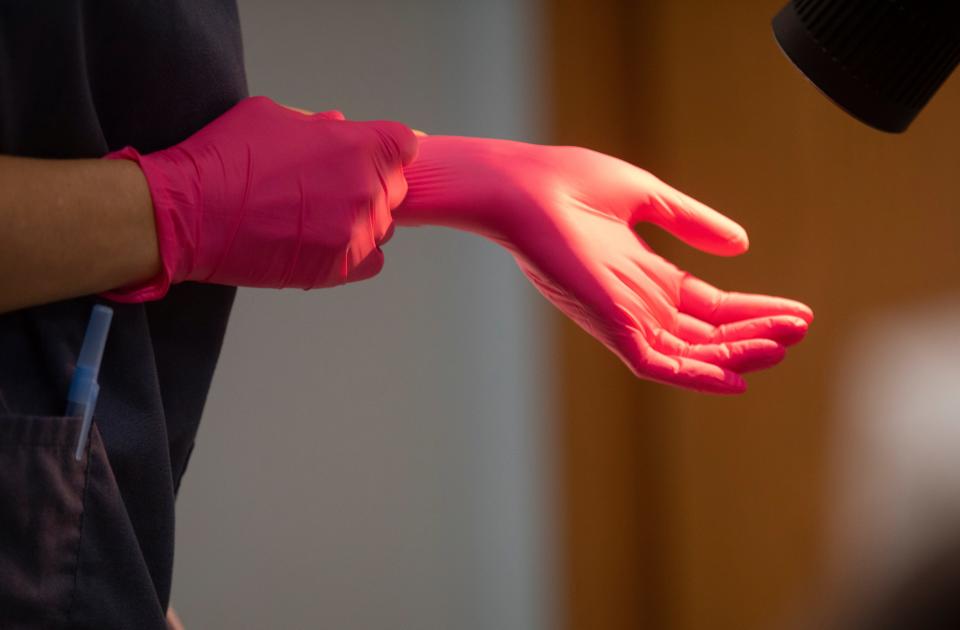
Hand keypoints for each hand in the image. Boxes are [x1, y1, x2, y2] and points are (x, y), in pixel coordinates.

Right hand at [104, 96, 417, 300]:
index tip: (370, 158)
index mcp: (357, 146)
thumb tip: (336, 126)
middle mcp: (367, 189)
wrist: (189, 214)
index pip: (404, 145)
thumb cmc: (224, 158)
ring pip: (382, 226)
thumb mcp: (271, 116)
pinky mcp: (341, 267)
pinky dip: (356, 253)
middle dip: (369, 184)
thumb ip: (315, 124)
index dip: (387, 151)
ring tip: (317, 219)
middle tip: (329, 189)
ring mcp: (357, 231)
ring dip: (360, 220)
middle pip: (394, 188)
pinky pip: (373, 261)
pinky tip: (326, 245)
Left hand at [395, 136, 811, 393]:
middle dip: (755, 334)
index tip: (797, 313)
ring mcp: (624, 317)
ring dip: (738, 353)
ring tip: (783, 345)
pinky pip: (659, 365)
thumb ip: (692, 222)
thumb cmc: (570, 184)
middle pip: (707, 333)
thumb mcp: (648, 198)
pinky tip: (737, 379)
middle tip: (800, 330)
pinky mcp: (611, 326)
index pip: (709, 305)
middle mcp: (637, 303)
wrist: (524, 186)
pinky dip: (697, 376)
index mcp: (644, 276)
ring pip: (691, 354)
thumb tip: (743, 242)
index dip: (753, 310)